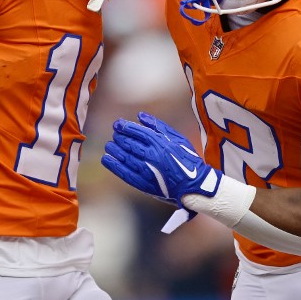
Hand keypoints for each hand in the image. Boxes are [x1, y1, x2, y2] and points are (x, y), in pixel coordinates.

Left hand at [102, 112, 220, 205]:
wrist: (193, 184)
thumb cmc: (187, 158)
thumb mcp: (177, 137)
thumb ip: (159, 126)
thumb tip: (140, 116)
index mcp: (160, 143)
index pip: (137, 132)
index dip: (125, 127)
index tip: (118, 124)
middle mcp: (152, 155)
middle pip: (129, 143)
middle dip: (119, 137)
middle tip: (114, 134)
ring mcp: (147, 170)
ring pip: (125, 157)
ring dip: (114, 149)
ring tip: (109, 145)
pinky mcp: (144, 183)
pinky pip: (124, 173)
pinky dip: (114, 165)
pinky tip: (107, 159)